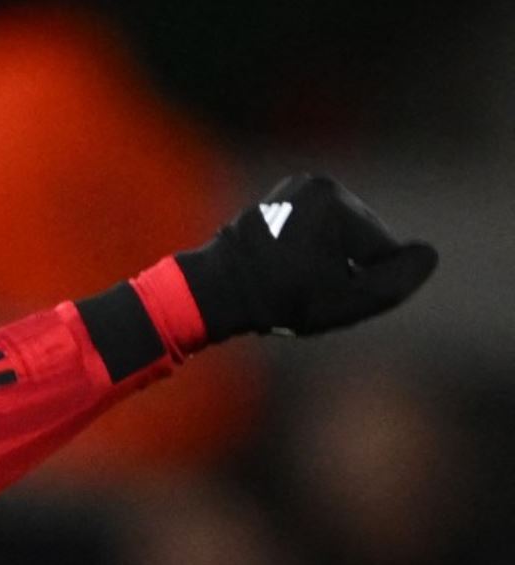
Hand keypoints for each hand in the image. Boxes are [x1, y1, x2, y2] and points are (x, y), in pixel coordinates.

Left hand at [176, 174, 436, 342]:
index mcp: (336, 202)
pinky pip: (314, 228)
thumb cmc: (279, 299)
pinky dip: (308, 248)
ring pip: (336, 234)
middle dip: (343, 266)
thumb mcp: (346, 302)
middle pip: (360, 237)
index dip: (363, 282)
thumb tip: (427, 255)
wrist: (215, 291)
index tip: (323, 293)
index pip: (382, 249)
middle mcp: (318, 185)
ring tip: (292, 277)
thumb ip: (395, 280)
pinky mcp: (279, 198)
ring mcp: (295, 188)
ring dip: (325, 259)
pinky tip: (285, 267)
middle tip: (304, 288)